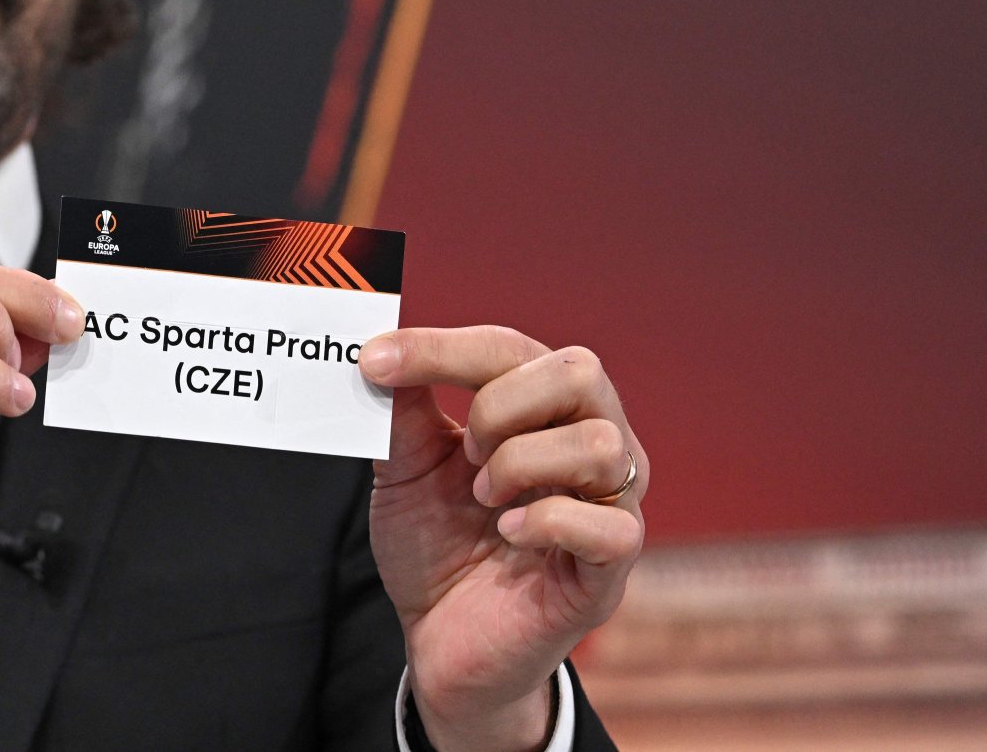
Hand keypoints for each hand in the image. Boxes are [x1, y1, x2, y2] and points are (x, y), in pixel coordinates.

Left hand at [360, 326, 646, 751]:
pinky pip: (609, 526)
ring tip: (484, 498)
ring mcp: (610, 506)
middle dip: (500, 404)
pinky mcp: (608, 571)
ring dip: (521, 464)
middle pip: (579, 372)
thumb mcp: (405, 468)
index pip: (509, 348)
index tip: (376, 361)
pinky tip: (509, 533)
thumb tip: (381, 347)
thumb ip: (401, 409)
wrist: (438, 640)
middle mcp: (592, 444)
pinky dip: (547, 520)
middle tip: (463, 451)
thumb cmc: (436, 543)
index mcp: (544, 408)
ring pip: (600, 444)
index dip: (441, 349)